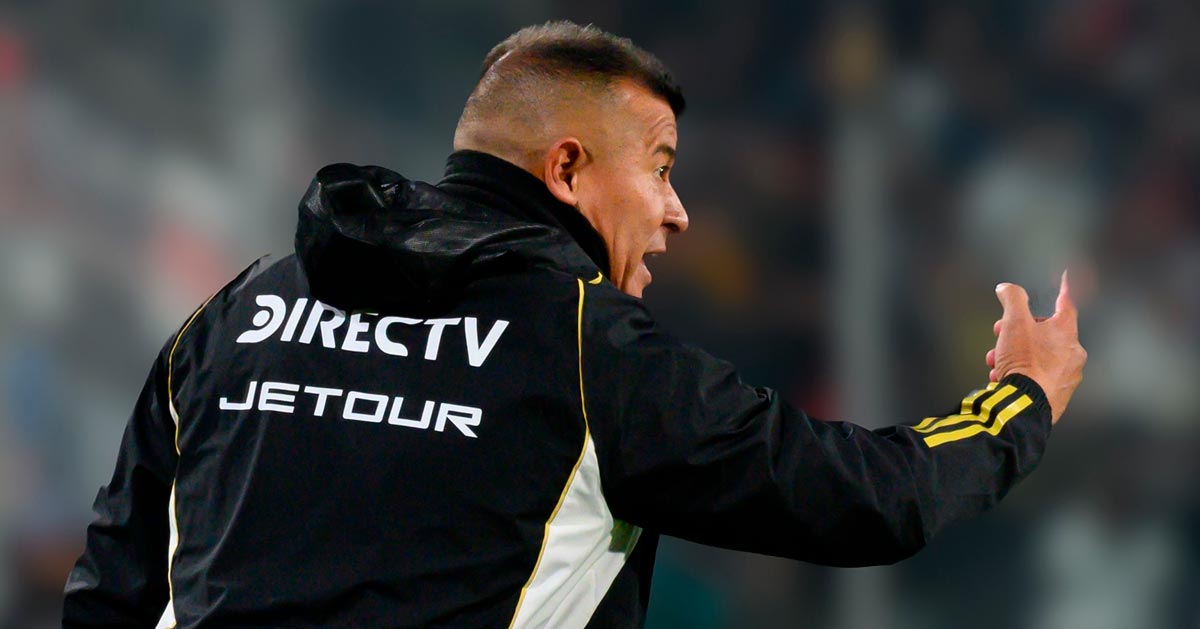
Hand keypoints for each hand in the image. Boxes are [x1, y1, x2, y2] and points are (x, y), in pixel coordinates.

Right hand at [984, 271, 1086, 423]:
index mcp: (1066, 332)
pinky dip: (1022, 373)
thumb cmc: (1024, 362)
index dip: (1064, 288)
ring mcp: (1068, 376)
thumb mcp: (1014, 323)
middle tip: (1000, 334)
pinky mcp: (1059, 395)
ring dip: (1016, 354)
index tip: (1069, 276)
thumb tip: (1007, 288)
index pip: (1066, 302)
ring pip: (1040, 356)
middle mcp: (1073, 353)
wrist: (1026, 405)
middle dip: (1019, 332)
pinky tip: (1004, 378)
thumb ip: (1012, 299)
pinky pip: (1039, 377)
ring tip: (996, 362)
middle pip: (1047, 332)